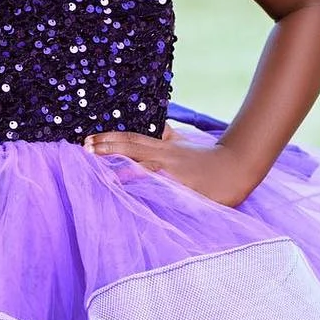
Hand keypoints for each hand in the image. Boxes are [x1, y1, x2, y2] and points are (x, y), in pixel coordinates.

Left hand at [82, 123, 256, 207]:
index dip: (110, 139)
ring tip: (102, 170)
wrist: (234, 169)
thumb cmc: (205, 158)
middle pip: (133, 149)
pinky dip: (148, 189)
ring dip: (122, 168)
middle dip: (108, 148)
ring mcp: (174, 173)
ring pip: (144, 168)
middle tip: (85, 148)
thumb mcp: (183, 143)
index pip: (132, 140)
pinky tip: (132, 194)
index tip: (88, 140)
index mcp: (163, 147)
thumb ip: (168, 136)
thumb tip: (157, 126)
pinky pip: (162, 189)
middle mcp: (165, 157)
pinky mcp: (184, 189)